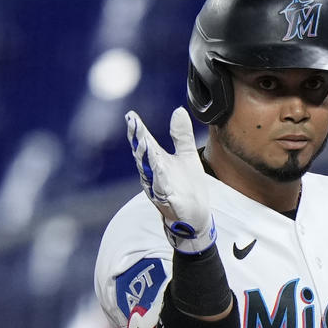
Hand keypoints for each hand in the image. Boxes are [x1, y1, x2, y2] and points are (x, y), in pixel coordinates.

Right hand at [125, 107, 215, 253]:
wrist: (196, 216)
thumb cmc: (188, 187)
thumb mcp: (187, 156)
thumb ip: (181, 135)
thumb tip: (178, 110)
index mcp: (158, 161)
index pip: (146, 143)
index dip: (138, 130)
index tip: (131, 116)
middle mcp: (154, 174)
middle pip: (143, 155)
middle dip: (138, 141)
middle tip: (134, 125)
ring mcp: (159, 188)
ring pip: (149, 171)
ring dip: (146, 157)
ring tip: (144, 142)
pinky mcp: (169, 201)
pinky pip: (162, 189)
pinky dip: (160, 179)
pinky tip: (159, 168)